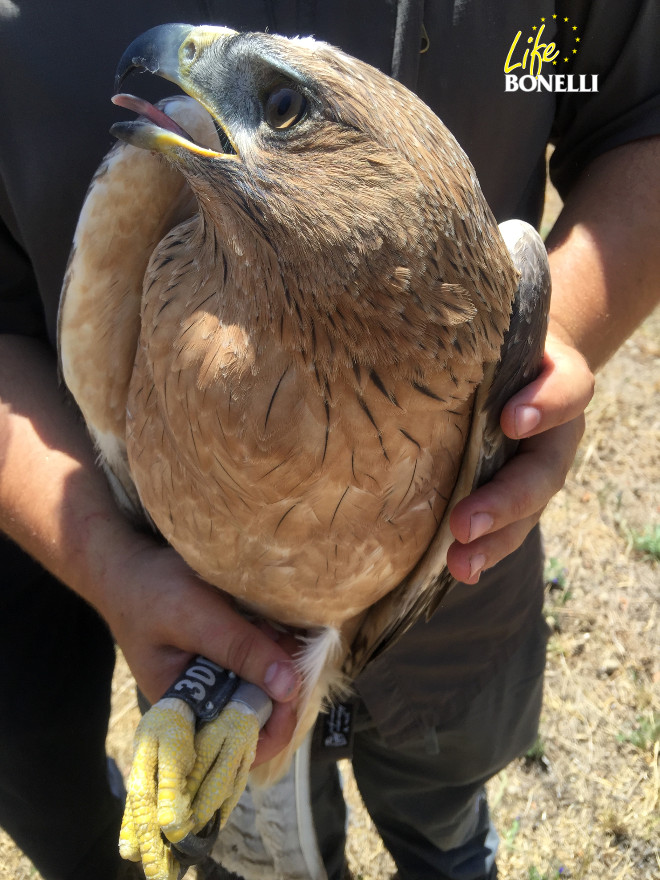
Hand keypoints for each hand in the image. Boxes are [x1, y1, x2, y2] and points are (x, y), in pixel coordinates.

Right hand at [99, 538, 300, 765]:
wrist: (130, 566)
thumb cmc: (150, 593)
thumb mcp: (195, 617)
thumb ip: (238, 649)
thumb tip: (288, 687)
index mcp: (184, 711)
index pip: (235, 747)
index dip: (271, 730)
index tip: (293, 695)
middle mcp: (203, 702)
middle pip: (259, 717)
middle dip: (282, 684)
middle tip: (286, 643)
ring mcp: (217, 679)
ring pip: (266, 688)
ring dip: (281, 661)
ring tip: (275, 626)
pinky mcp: (227, 657)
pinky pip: (261, 663)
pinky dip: (274, 645)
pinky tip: (270, 622)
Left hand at [446, 331, 594, 582]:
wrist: (510, 367)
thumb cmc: (497, 344)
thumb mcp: (496, 330)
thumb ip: (481, 336)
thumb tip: (414, 325)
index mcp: (560, 385)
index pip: (566, 391)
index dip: (545, 406)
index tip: (511, 419)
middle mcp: (552, 436)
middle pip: (540, 475)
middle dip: (503, 502)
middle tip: (465, 523)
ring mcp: (532, 472)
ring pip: (524, 514)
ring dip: (492, 541)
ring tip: (460, 563)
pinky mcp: (508, 496)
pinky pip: (502, 528)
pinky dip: (482, 552)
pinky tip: (458, 570)